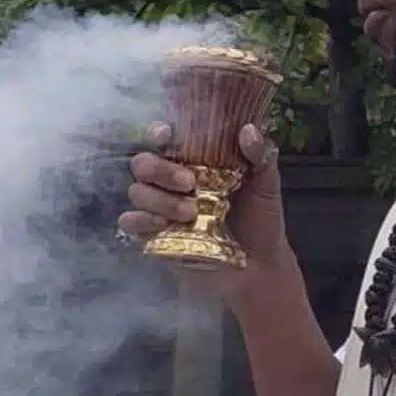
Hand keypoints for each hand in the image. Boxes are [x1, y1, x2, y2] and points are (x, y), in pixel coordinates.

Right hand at [118, 122, 290, 296]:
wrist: (259, 266)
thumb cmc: (261, 221)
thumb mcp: (266, 185)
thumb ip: (260, 156)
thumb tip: (248, 129)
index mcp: (195, 162)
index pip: (164, 139)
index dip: (158, 133)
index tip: (166, 134)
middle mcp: (172, 182)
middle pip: (143, 163)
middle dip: (160, 169)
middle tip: (189, 183)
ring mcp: (160, 208)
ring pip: (137, 192)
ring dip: (161, 199)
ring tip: (191, 212)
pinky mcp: (153, 236)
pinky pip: (129, 222)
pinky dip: (141, 220)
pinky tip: (163, 224)